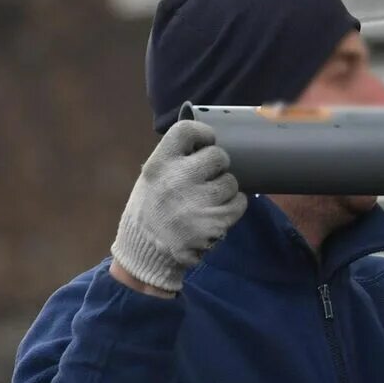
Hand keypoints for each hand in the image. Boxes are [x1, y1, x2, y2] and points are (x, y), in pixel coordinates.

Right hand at [109, 121, 248, 295]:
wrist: (145, 251)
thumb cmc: (152, 210)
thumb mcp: (152, 179)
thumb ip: (175, 161)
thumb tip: (207, 145)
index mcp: (159, 164)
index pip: (186, 131)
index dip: (203, 133)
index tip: (207, 141)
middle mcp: (177, 180)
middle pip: (219, 156)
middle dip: (219, 166)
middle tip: (210, 177)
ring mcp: (197, 202)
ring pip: (231, 182)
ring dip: (226, 190)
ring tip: (209, 200)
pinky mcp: (213, 222)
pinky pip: (239, 203)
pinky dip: (233, 207)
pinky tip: (217, 213)